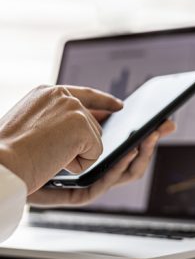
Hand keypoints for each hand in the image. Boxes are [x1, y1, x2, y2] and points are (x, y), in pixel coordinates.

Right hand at [0, 85, 122, 193]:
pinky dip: (79, 164)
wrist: (0, 165)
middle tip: (48, 151)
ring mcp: (74, 109)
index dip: (104, 101)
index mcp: (48, 92)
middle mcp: (62, 95)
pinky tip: (56, 160)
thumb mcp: (33, 125)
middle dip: (78, 145)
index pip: (85, 95)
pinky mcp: (82, 126)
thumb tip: (90, 123)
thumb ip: (59, 118)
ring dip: (76, 155)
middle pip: (92, 124)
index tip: (119, 105)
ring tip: (48, 155)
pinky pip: (95, 152)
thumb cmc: (10, 151)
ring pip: (94, 140)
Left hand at [27, 120, 175, 206]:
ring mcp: (89, 180)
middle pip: (132, 157)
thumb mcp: (69, 110)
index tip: (163, 119)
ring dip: (141, 154)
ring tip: (149, 137)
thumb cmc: (33, 133)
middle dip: (151, 141)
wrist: (5, 160)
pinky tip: (130, 150)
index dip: (146, 131)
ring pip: (125, 172)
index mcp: (95, 147)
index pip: (129, 141)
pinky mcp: (79, 193)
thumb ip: (94, 107)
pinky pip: (105, 183)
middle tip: (164, 126)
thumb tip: (119, 106)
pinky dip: (120, 168)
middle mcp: (96, 165)